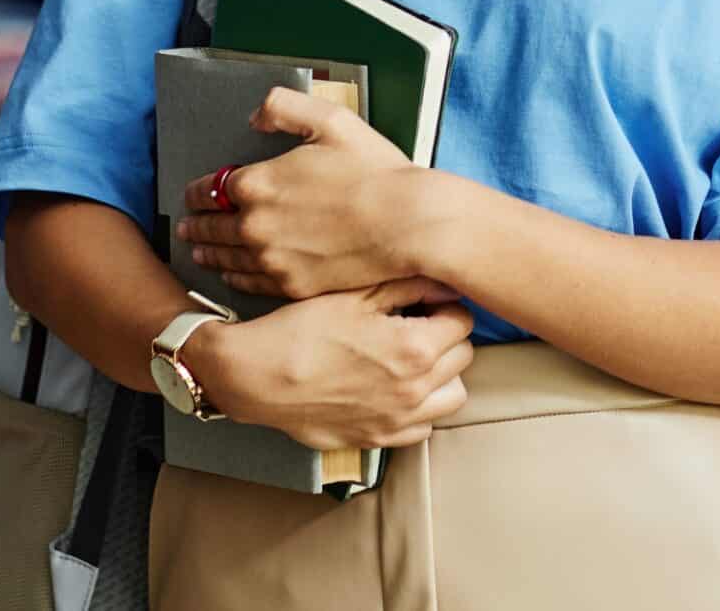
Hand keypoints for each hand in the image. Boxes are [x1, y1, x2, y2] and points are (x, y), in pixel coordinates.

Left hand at [175, 86, 422, 298]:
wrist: (407, 223)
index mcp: (258, 184)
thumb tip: (255, 116)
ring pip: (225, 257)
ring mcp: (272, 260)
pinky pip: (249, 284)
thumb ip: (285, 107)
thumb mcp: (332, 120)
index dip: (199, 190)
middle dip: (196, 224)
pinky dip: (233, 277)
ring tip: (198, 251)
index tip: (195, 193)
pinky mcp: (291, 285)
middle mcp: (255, 225)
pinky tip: (230, 273)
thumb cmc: (375, 171)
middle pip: (212, 226)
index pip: (211, 188)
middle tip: (187, 226)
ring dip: (208, 252)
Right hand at [187, 275, 474, 450]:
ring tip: (412, 358)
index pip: (462, 321)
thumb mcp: (356, 294)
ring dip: (442, 376)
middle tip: (417, 324)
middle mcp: (415, 390)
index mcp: (415, 348)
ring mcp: (398, 420)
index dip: (445, 305)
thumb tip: (446, 279)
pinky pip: (423, 427)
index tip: (425, 301)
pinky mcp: (377, 440)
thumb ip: (410, 285)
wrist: (256, 376)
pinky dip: (420, 408)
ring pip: (452, 396)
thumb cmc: (302, 329)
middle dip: (446, 337)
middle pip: (463, 357)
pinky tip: (394, 388)